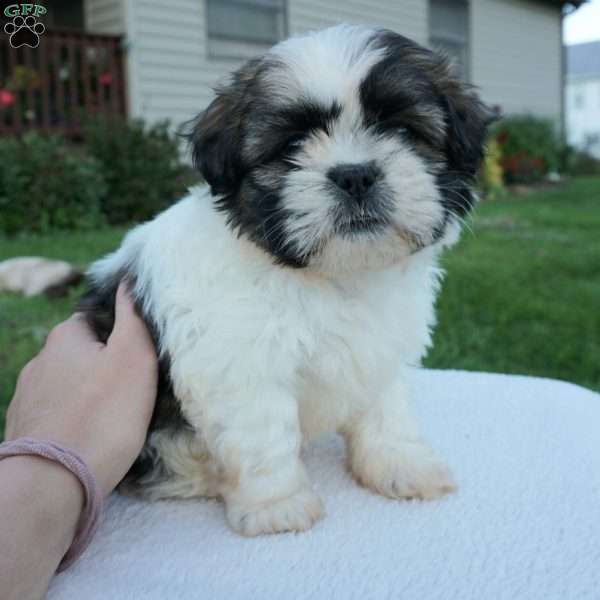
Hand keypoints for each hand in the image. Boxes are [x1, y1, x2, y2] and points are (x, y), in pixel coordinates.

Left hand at [5, 282, 157, 496]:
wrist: (54, 481)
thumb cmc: (104, 414)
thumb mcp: (134, 356)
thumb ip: (132, 316)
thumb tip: (127, 282)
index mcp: (66, 337)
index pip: (96, 317)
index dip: (120, 330)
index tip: (140, 351)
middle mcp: (40, 360)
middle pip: (80, 351)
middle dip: (102, 363)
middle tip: (132, 385)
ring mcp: (27, 396)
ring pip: (67, 383)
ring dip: (86, 391)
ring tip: (111, 413)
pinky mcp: (25, 427)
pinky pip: (57, 411)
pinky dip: (73, 415)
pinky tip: (88, 432)